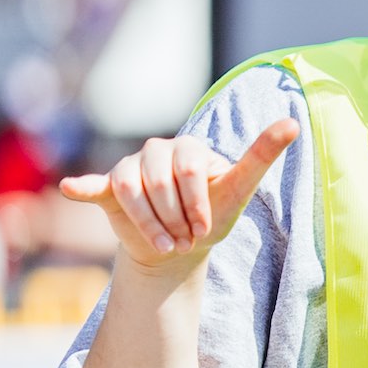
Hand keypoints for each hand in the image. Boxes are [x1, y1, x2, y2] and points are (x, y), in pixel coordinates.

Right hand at [58, 120, 298, 272]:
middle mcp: (158, 150)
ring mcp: (130, 166)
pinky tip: (73, 188)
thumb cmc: (213, 214)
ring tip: (167, 244)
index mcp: (191, 147)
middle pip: (159, 184)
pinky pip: (93, 185)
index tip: (204, 229)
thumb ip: (262, 155)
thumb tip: (294, 122)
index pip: (190, 171)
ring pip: (131, 192)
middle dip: (174, 219)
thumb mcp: (241, 188)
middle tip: (187, 239)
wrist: (180, 244)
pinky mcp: (108, 187)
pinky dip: (83, 186)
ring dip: (150, 226)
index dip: (196, 205)